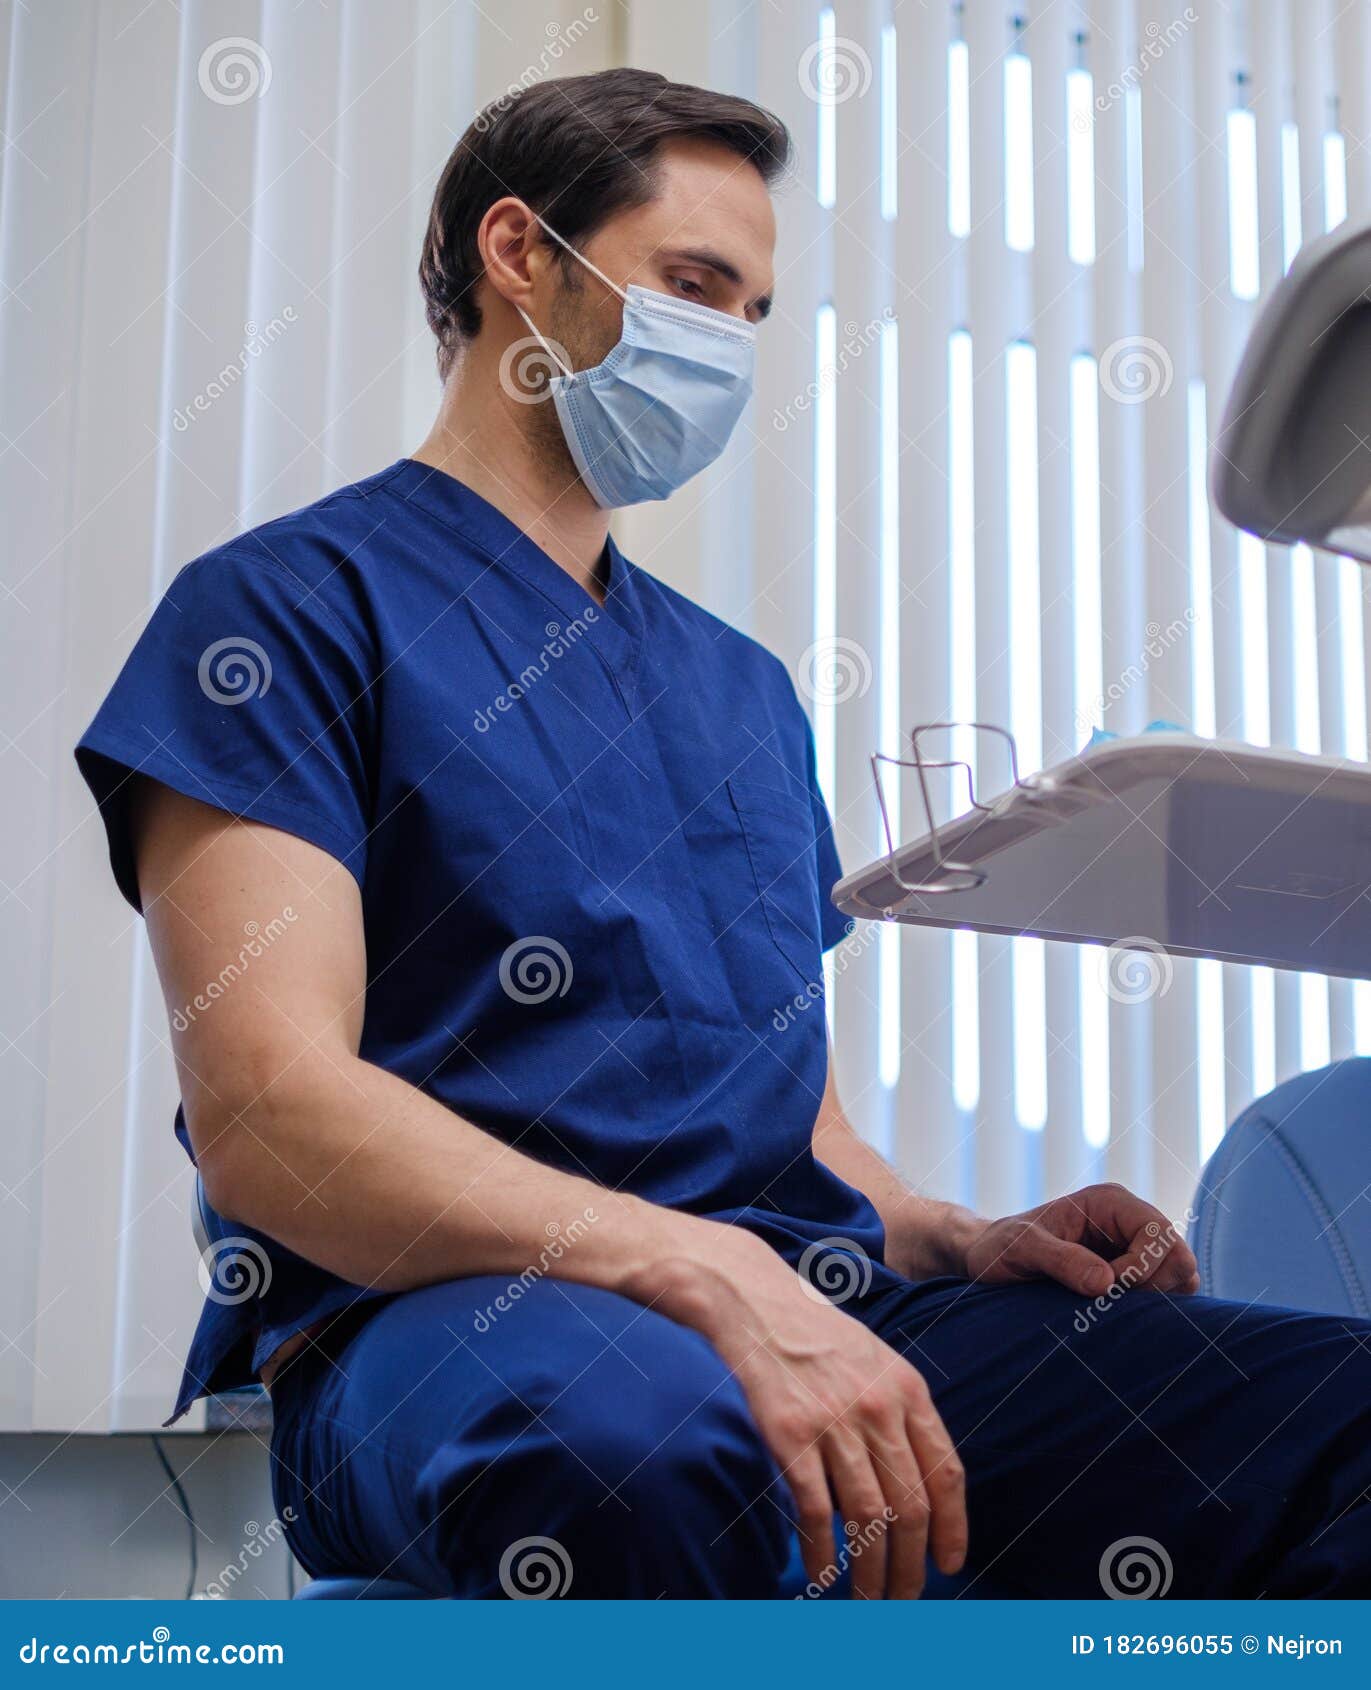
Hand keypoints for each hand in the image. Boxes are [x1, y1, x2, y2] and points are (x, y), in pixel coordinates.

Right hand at [649, 1229, 966, 1599]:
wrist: (754, 1300)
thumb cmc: (817, 1337)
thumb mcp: (876, 1361)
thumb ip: (902, 1416)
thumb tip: (922, 1488)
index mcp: (908, 1389)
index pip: (946, 1473)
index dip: (953, 1528)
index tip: (948, 1564)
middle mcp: (877, 1407)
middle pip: (910, 1507)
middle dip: (912, 1566)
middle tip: (904, 1599)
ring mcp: (833, 1421)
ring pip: (867, 1519)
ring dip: (870, 1572)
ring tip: (867, 1600)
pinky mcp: (789, 1434)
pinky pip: (815, 1510)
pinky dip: (821, 1551)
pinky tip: (822, 1573)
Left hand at [964, 1182, 1199, 1297]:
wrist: (991, 1257)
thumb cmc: (1002, 1246)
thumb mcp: (1021, 1248)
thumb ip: (1060, 1260)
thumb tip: (1107, 1283)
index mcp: (1109, 1201)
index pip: (1158, 1233)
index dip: (1141, 1266)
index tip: (1106, 1287)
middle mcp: (1130, 1220)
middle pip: (1179, 1256)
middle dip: (1152, 1285)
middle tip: (1110, 1299)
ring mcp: (1136, 1246)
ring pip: (1180, 1276)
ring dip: (1154, 1299)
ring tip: (1111, 1305)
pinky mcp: (1136, 1273)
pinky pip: (1168, 1293)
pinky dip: (1153, 1307)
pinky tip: (1116, 1311)